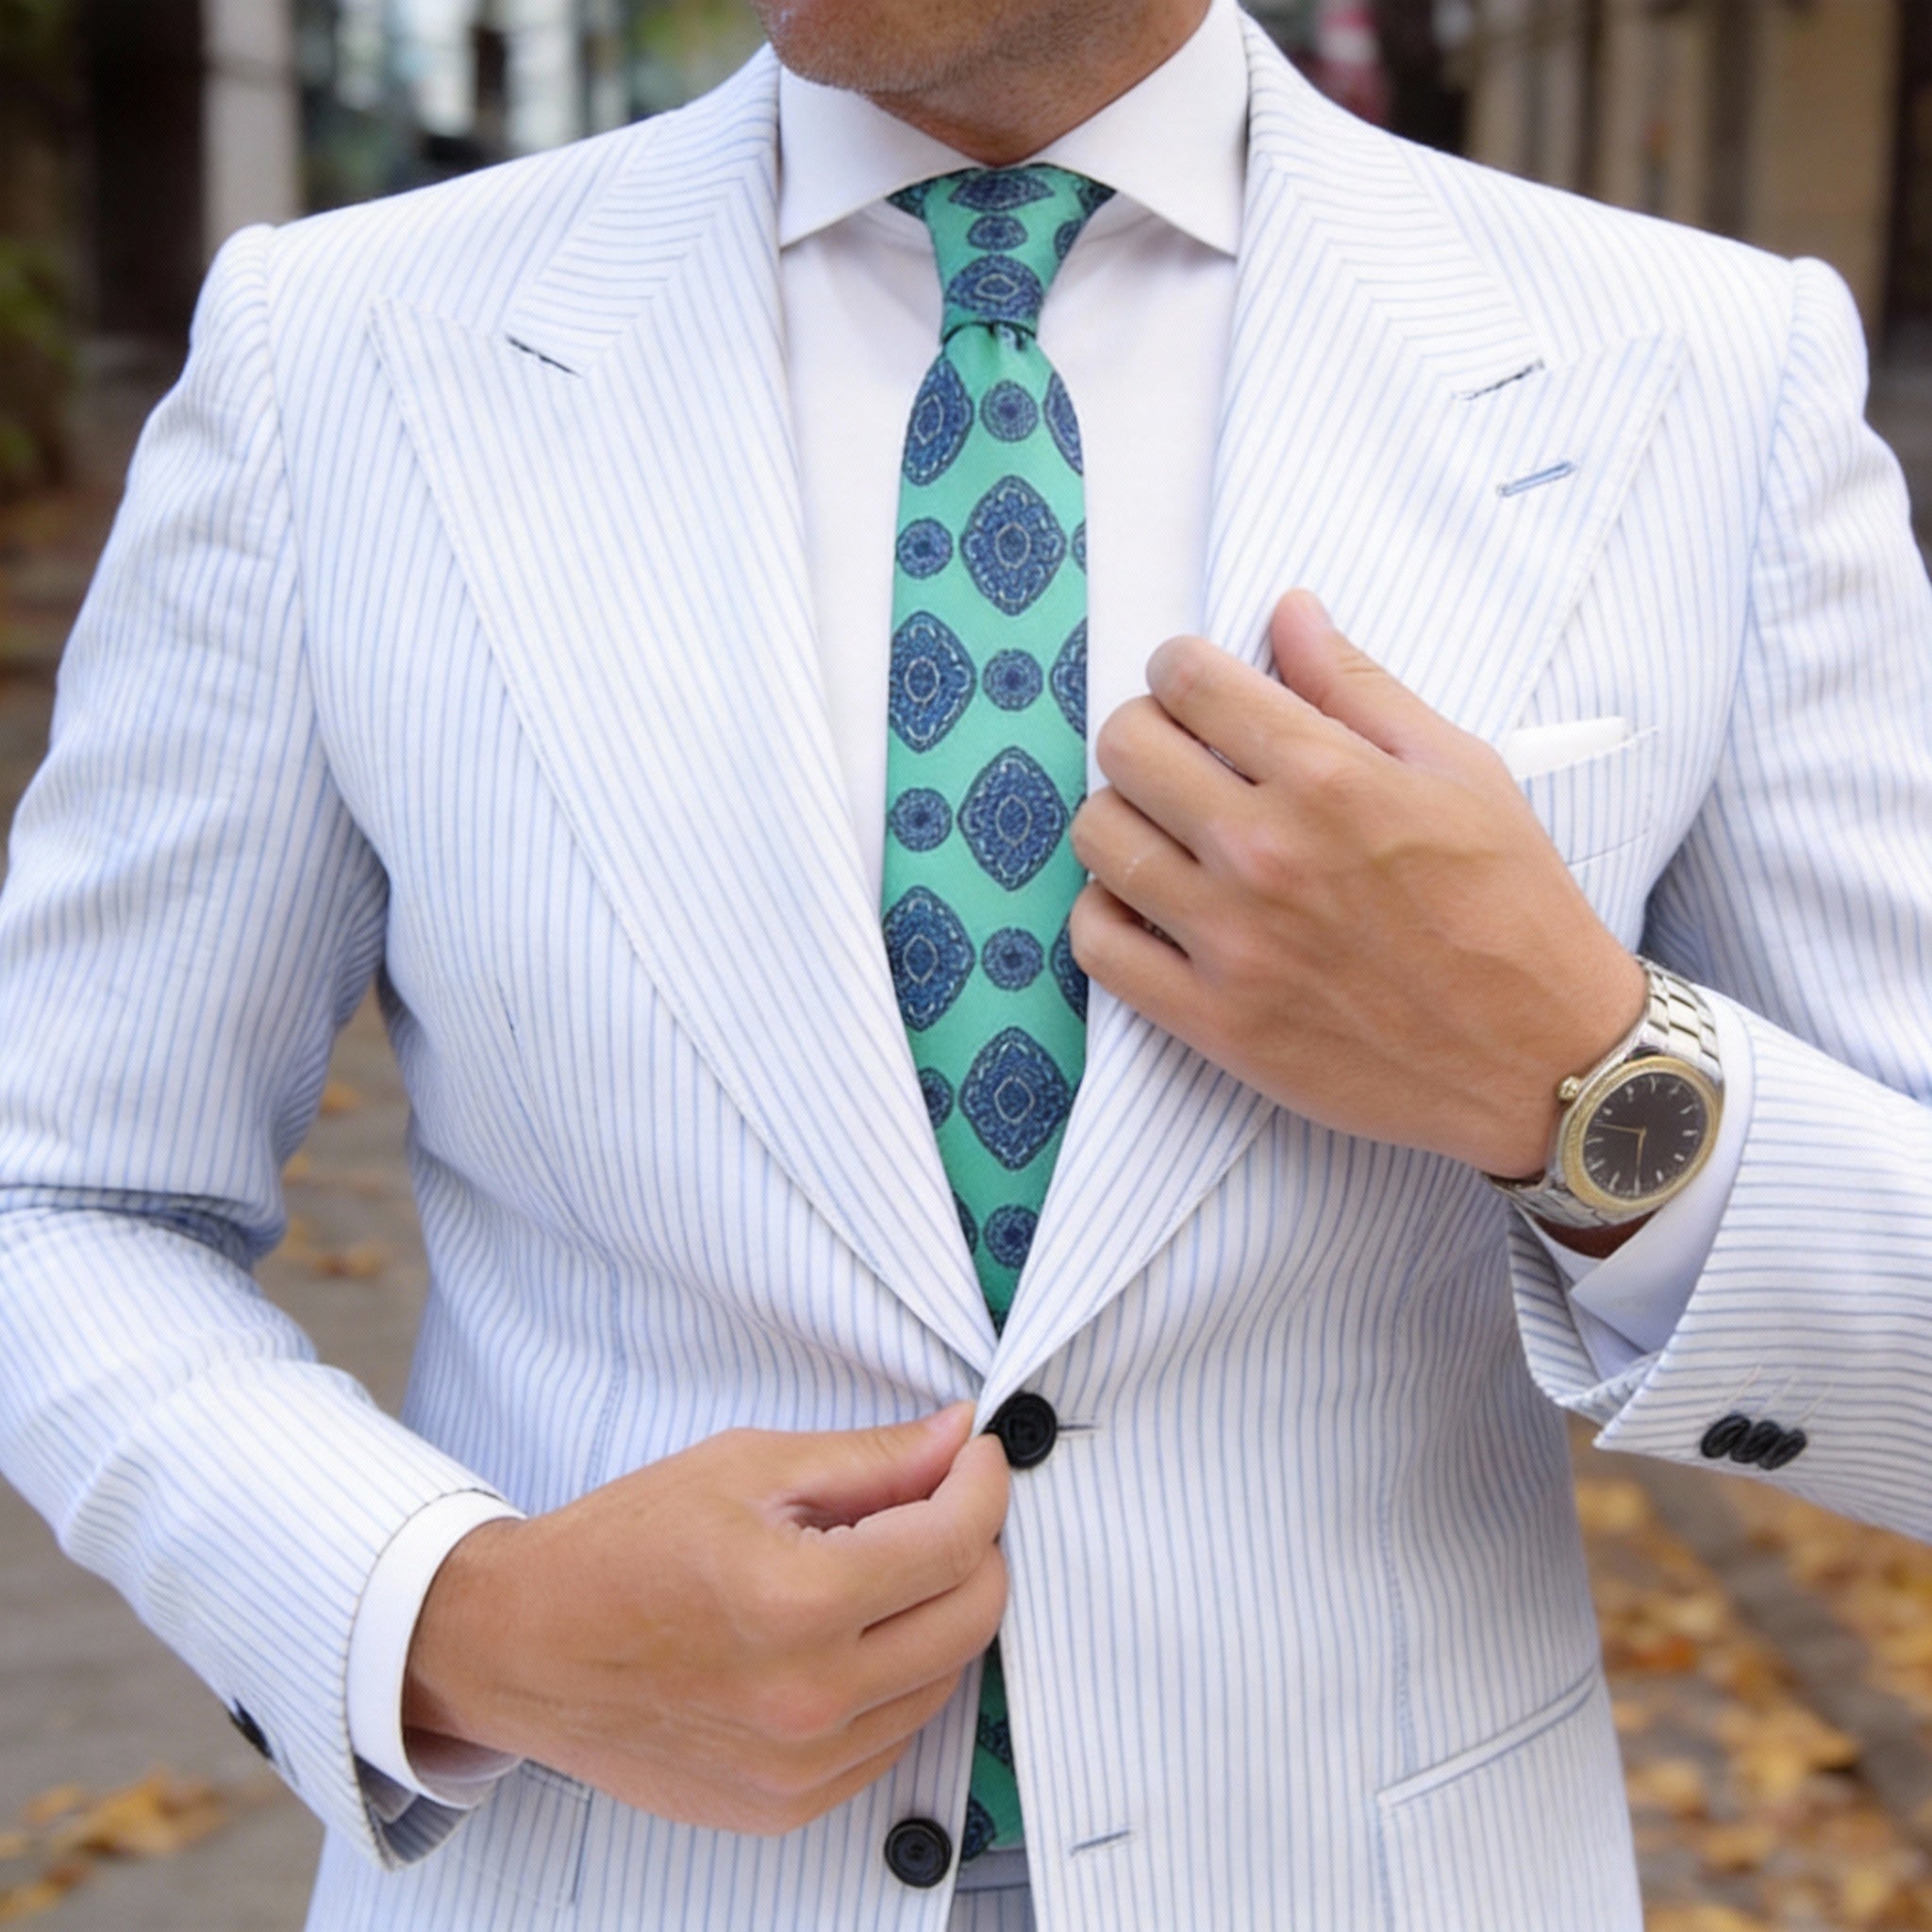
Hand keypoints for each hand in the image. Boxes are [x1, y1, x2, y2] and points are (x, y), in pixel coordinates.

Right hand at [402, 1405, 1008, 1834]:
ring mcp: (801, 1767)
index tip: (976, 1456)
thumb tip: (957, 1438)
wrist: (522, 1647)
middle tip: (941, 1502)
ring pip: (944, 1680)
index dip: (983, 1484)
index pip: (955, 1542)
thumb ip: (869, 1459)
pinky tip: (852, 1633)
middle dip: (976, 1545)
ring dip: (940, 1613)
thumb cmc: (621, 1546)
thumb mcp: (745, 1467)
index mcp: (798, 1601)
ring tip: (884, 1565)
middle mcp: (810, 1698)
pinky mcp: (787, 1806)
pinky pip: (893, 1737)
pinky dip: (898, 1678)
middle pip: (972, 1617)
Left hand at [1068, 590, 1646, 1179]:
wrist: (1541, 1058)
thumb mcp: (1460, 770)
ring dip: (1122, 817)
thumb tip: (1289, 611)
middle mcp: (1266, 852)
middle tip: (1180, 755)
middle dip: (1145, 732)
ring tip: (1166, 831)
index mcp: (1328, 777)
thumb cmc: (1512, 908)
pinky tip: (1150, 904)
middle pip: (1125, 747)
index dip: (1181, 668)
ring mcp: (1232, 941)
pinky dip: (1107, 914)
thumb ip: (1359, 686)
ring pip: (1100, 837)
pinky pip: (1098, 944)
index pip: (1188, 681)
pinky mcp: (1214, 1020)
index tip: (1195, 687)